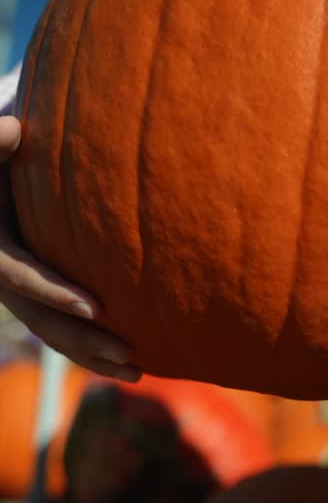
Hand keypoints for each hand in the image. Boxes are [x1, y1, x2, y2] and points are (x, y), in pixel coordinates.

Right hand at [0, 115, 140, 380]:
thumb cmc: (1, 158)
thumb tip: (16, 129)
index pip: (22, 277)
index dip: (55, 293)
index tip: (96, 307)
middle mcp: (3, 278)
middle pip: (43, 319)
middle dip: (86, 339)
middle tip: (129, 352)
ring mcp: (19, 295)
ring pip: (55, 335)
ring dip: (93, 356)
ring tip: (138, 372)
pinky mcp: (36, 299)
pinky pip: (61, 332)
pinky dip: (91, 351)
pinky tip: (132, 366)